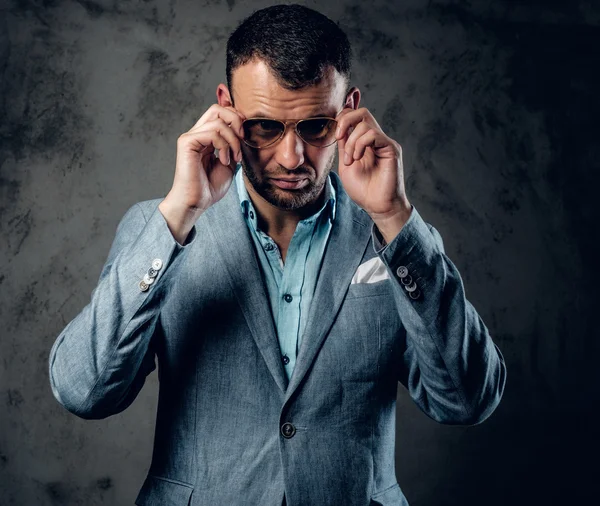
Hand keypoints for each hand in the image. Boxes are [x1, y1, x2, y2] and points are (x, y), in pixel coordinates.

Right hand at [159, 104, 245, 243]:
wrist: (197, 202)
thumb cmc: (210, 187)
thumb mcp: (230, 163)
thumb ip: (234, 146)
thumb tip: (243, 132)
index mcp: (206, 137)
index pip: (222, 113)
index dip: (237, 119)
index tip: (245, 138)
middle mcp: (197, 133)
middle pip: (218, 109)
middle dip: (236, 121)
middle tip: (243, 140)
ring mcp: (191, 137)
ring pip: (219, 121)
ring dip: (233, 140)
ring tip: (233, 158)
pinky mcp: (187, 142)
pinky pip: (212, 133)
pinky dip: (224, 146)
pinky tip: (224, 161)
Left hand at [335, 107, 411, 242]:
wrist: (377, 206)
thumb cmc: (363, 190)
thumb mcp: (345, 164)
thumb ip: (343, 146)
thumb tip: (338, 128)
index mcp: (364, 141)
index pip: (355, 116)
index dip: (342, 117)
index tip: (335, 135)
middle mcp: (376, 139)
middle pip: (361, 112)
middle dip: (345, 120)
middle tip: (338, 138)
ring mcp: (384, 142)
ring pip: (365, 123)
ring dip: (351, 142)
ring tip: (350, 160)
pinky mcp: (391, 148)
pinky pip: (373, 134)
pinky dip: (360, 144)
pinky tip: (357, 158)